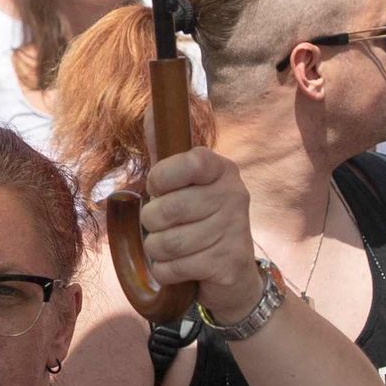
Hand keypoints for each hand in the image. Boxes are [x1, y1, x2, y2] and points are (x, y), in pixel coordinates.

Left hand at [132, 145, 264, 321]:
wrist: (232, 276)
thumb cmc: (198, 222)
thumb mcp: (183, 184)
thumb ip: (165, 151)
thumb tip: (151, 109)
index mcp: (222, 170)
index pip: (190, 162)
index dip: (163, 178)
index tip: (160, 189)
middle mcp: (234, 195)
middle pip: (167, 209)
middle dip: (152, 223)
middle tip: (164, 226)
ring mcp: (234, 231)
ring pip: (166, 242)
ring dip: (158, 250)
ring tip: (172, 248)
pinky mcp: (228, 264)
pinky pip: (172, 268)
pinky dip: (166, 272)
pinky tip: (181, 267)